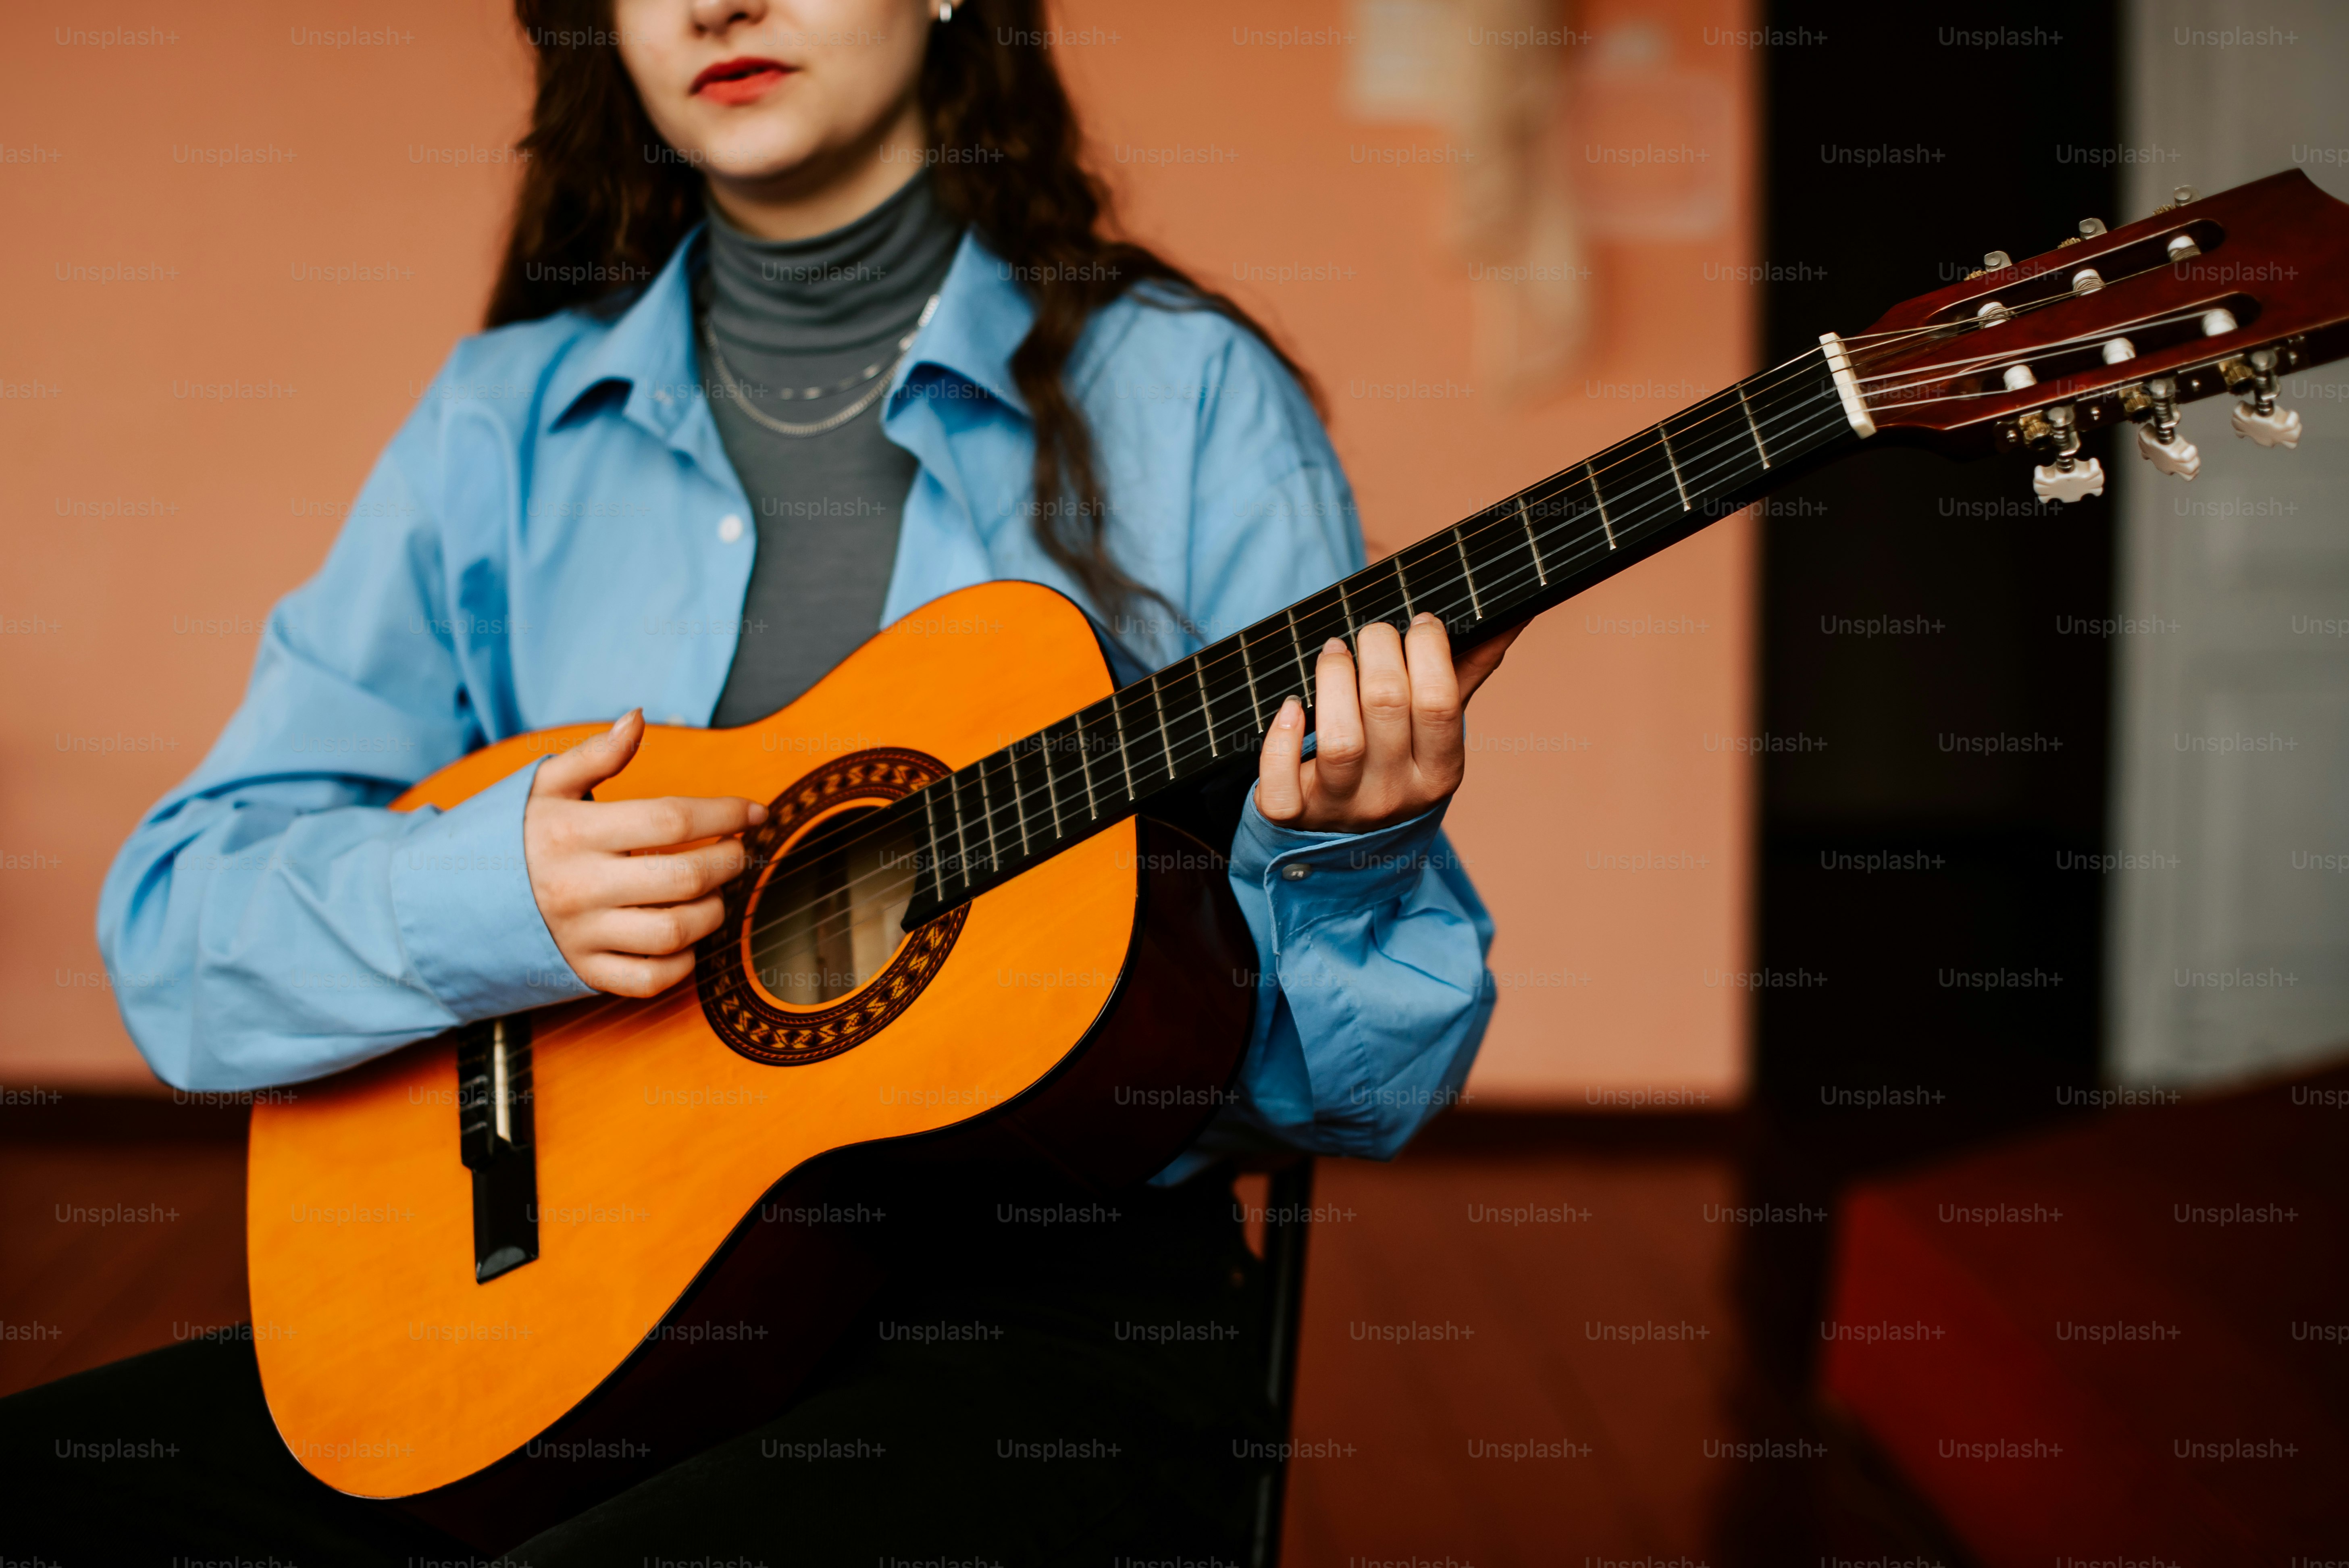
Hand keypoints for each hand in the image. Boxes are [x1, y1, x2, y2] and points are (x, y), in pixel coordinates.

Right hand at [524, 709, 768, 997]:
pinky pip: (651, 978)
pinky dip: (683, 960)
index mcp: (571, 833)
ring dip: (713, 910)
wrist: (460, 900)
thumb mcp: (546, 786)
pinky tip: (686, 934)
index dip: (725, 813)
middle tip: (736, 851)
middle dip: (728, 861)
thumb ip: (596, 753)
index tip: (754, 813)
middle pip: (684, 877)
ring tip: (713, 890)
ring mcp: (581, 935)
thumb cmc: (520, 835)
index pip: (671, 820)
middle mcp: (577, 887)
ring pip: (675, 931)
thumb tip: (638, 717)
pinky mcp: (584, 973)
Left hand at [1256, 612, 1525, 834]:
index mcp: (1439, 772)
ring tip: (1334, 653)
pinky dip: (1280, 739)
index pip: (1440, 702)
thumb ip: (1469, 672)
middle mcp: (1394, 795)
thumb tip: (1514, 613)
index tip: (1419, 622)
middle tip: (1370, 633)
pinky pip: (1281, 783)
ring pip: (1340, 739)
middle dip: (1377, 648)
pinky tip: (1291, 706)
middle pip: (1386, 705)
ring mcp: (1342, 808)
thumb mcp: (1436, 730)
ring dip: (1333, 677)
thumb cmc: (1396, 761)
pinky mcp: (1294, 816)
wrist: (1349, 845)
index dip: (1428, 649)